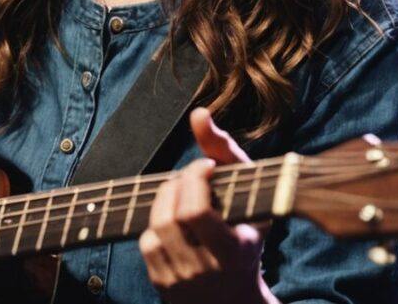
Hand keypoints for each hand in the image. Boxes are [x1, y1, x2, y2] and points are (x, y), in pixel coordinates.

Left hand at [138, 107, 275, 303]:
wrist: (237, 298)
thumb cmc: (247, 233)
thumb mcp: (251, 195)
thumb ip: (223, 150)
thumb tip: (198, 112)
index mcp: (234, 252)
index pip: (195, 213)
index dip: (193, 180)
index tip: (205, 167)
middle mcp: (206, 271)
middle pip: (171, 217)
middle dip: (177, 185)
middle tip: (191, 177)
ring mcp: (182, 280)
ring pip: (154, 228)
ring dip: (165, 200)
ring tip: (182, 194)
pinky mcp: (163, 285)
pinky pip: (146, 243)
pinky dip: (157, 222)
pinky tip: (175, 219)